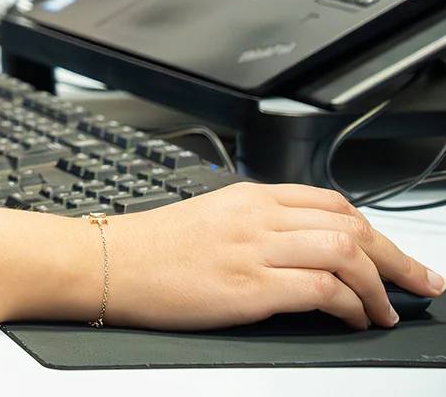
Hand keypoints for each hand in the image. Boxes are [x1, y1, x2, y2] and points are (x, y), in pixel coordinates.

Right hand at [104, 182, 443, 330]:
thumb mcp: (210, 221)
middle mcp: (256, 216)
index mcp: (249, 197)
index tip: (394, 256)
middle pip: (350, 225)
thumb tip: (306, 251)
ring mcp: (254, 249)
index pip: (332, 202)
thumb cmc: (150, 250)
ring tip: (384, 311)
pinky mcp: (248, 287)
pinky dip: (350, 306)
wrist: (104, 263)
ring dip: (380, 286)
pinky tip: (353, 320)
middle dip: (396, 259)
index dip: (375, 231)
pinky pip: (322, 289)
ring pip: (346, 253)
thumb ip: (257, 226)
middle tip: (420, 283)